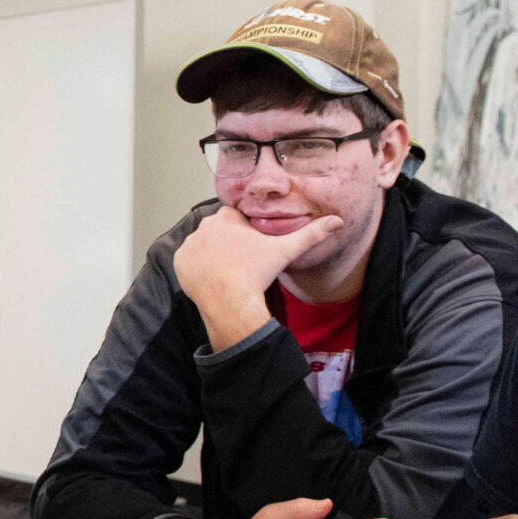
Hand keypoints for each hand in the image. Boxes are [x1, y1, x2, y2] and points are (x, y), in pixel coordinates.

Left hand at [172, 207, 344, 350]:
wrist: (231, 300)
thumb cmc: (257, 273)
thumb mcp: (286, 250)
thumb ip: (311, 234)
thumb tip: (337, 221)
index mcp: (227, 217)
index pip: (235, 218)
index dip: (244, 233)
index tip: (250, 249)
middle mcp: (204, 226)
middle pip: (218, 231)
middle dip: (227, 243)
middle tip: (240, 262)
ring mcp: (189, 243)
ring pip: (203, 245)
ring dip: (212, 254)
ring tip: (226, 271)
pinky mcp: (179, 261)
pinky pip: (189, 260)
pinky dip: (197, 267)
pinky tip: (212, 276)